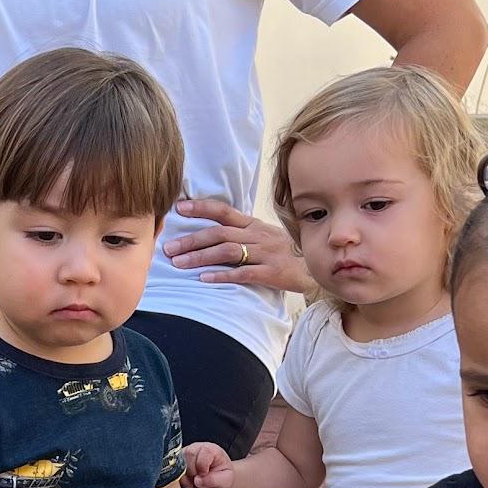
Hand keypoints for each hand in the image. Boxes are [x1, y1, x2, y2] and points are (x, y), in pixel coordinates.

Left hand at [161, 198, 314, 295]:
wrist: (319, 267)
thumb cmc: (288, 253)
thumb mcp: (266, 236)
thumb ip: (242, 233)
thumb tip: (212, 233)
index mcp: (253, 225)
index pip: (223, 210)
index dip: (201, 208)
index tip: (179, 207)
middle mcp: (257, 235)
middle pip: (218, 233)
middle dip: (191, 240)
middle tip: (169, 248)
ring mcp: (265, 254)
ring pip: (227, 251)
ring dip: (200, 257)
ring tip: (179, 264)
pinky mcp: (272, 273)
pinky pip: (244, 273)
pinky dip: (222, 276)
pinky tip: (204, 280)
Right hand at [181, 441, 234, 487]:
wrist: (217, 483)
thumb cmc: (223, 479)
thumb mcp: (225, 481)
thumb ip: (213, 479)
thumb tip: (197, 481)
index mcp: (211, 449)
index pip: (203, 452)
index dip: (202, 467)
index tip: (205, 475)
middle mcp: (198, 448)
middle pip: (188, 455)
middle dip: (192, 472)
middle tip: (199, 480)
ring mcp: (186, 453)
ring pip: (178, 462)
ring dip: (185, 476)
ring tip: (194, 482)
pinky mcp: (178, 461)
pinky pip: (172, 469)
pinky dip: (180, 479)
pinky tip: (188, 482)